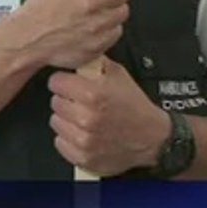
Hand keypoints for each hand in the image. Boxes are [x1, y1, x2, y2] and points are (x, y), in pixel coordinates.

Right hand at [5, 0, 130, 69]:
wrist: (28, 37)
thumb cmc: (41, 6)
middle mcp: (90, 0)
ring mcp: (96, 24)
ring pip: (122, 11)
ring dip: (110, 10)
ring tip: (92, 10)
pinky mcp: (98, 42)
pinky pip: (116, 31)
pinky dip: (106, 29)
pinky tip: (90, 25)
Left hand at [48, 58, 169, 176]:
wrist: (151, 138)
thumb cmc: (136, 108)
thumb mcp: (119, 75)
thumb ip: (95, 62)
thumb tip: (79, 50)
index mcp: (94, 95)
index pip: (56, 82)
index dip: (64, 81)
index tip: (69, 84)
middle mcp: (86, 118)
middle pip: (55, 102)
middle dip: (66, 99)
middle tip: (81, 102)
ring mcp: (83, 139)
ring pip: (56, 122)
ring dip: (66, 119)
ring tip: (83, 117)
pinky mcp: (82, 156)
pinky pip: (60, 142)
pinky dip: (69, 138)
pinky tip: (83, 132)